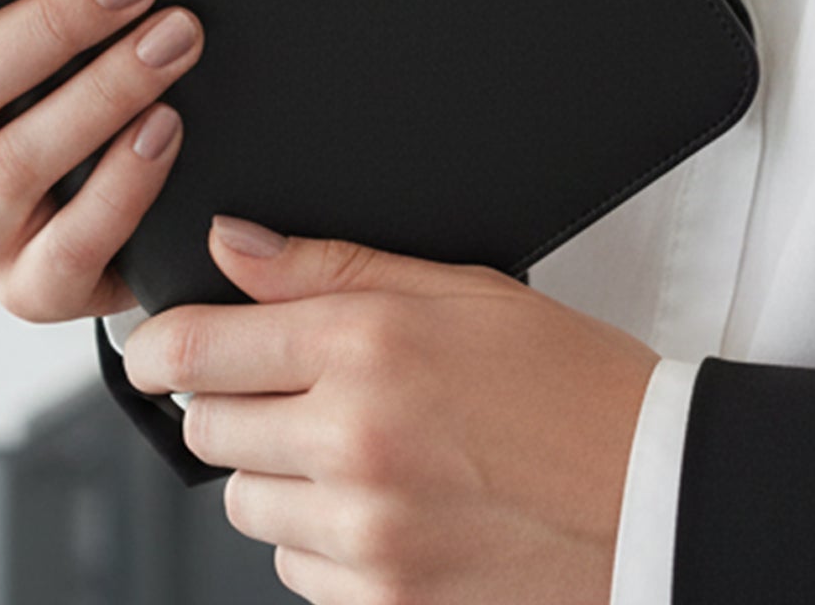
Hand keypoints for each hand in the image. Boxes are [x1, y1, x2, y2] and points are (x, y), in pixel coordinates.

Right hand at [0, 0, 202, 320]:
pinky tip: (167, 129)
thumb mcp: (12, 15)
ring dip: (101, 94)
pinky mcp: (36, 289)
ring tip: (175, 39)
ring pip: (12, 166)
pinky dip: (121, 187)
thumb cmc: (62, 83)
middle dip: (50, 24)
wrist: (125, 210)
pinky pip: (67, 251)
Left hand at [124, 220, 657, 604]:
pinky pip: (294, 568)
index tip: (158, 346)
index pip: (198, 348)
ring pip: (245, 503)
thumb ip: (332, 265)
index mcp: (367, 347)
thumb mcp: (461, 290)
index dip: (161, 344)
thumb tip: (233, 245)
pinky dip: (319, 539)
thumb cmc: (571, 386)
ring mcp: (364, 535)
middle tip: (297, 385)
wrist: (656, 498)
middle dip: (232, 403)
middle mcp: (352, 443)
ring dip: (276, 474)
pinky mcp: (381, 603)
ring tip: (358, 446)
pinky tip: (385, 504)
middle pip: (207, 427)